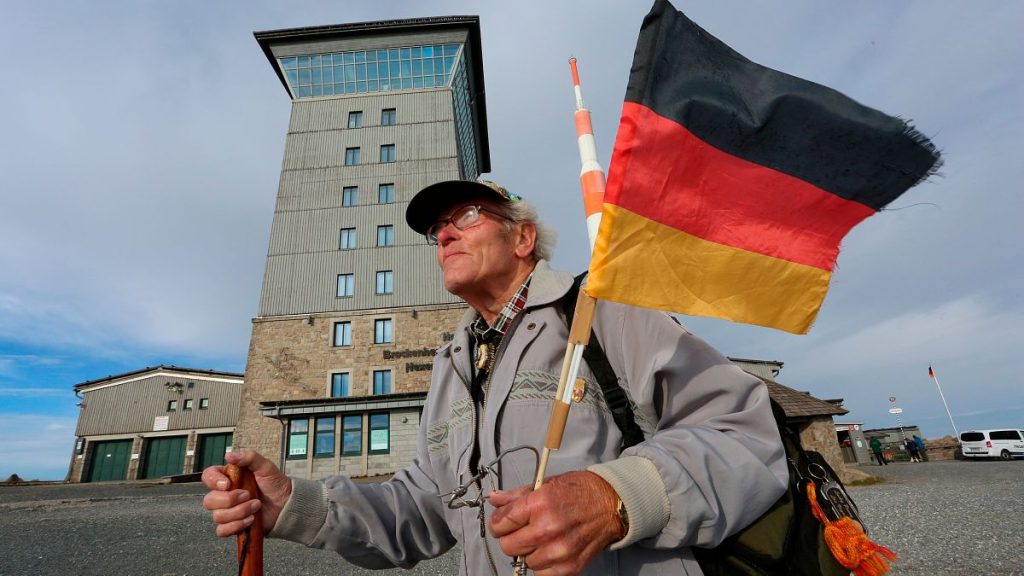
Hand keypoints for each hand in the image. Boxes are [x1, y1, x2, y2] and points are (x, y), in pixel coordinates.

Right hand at [201, 450, 292, 536]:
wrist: (286, 503)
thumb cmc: (274, 483)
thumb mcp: (265, 466)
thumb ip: (249, 458)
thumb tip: (229, 455)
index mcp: (228, 477)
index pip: (208, 476)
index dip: (212, 481)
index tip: (228, 484)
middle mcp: (223, 495)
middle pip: (209, 501)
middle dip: (229, 500)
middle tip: (249, 495)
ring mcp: (227, 511)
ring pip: (217, 517)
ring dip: (239, 512)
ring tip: (256, 506)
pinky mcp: (232, 525)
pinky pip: (222, 531)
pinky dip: (236, 526)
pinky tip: (251, 519)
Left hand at [488, 471, 624, 575]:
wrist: (611, 505)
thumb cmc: (580, 492)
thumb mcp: (545, 484)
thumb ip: (516, 496)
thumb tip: (494, 499)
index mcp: (539, 504)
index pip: (501, 523)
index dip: (498, 522)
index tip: (502, 522)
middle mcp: (548, 529)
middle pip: (508, 546)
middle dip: (510, 538)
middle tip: (521, 531)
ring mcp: (559, 550)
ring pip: (524, 562)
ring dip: (528, 552)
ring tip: (541, 538)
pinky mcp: (570, 567)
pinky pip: (541, 574)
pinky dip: (542, 565)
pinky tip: (550, 550)